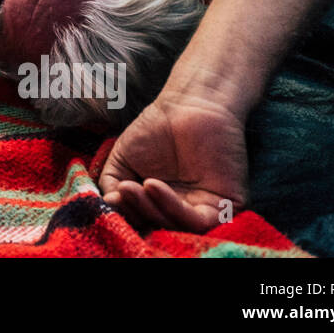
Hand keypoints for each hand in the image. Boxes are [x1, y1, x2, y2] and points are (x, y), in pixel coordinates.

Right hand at [98, 93, 248, 232]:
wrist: (188, 104)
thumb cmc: (155, 129)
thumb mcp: (122, 159)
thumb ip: (111, 184)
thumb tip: (109, 206)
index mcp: (159, 204)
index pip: (142, 221)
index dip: (125, 215)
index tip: (111, 198)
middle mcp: (181, 211)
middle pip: (158, 227)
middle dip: (136, 212)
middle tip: (122, 191)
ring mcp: (203, 210)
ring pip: (176, 227)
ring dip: (150, 210)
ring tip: (132, 187)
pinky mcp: (224, 206)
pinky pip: (199, 221)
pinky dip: (173, 208)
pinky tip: (152, 185)